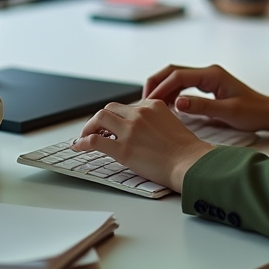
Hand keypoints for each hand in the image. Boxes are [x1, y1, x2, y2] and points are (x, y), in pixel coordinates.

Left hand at [72, 98, 212, 192]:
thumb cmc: (186, 150)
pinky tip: (79, 147)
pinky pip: (96, 141)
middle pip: (110, 109)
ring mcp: (130, 130)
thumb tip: (143, 130)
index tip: (111, 125)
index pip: (127, 106)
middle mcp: (140, 113)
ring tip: (85, 137)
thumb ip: (155, 121)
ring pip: (100, 118)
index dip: (117, 117)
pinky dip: (83, 142)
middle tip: (96, 130)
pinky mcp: (123, 149)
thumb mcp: (172, 123)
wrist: (190, 163)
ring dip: (89, 127)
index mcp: (153, 105)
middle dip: (100, 119)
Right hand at [143, 64, 268, 137]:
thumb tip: (178, 103)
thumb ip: (203, 107)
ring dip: (161, 88)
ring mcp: (207, 78)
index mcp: (212, 74)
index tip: (149, 103)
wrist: (267, 112)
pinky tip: (164, 106)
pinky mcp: (207, 86)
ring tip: (150, 105)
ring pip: (176, 77)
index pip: (179, 75)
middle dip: (156, 83)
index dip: (161, 88)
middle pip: (173, 71)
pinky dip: (170, 92)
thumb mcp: (228, 112)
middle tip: (143, 101)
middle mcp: (207, 72)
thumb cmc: (252, 112)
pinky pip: (182, 85)